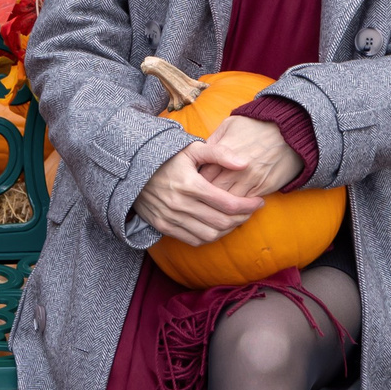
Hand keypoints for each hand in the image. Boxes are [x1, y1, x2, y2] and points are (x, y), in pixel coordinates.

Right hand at [134, 146, 265, 244]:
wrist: (132, 170)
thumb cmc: (167, 157)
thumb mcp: (192, 149)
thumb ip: (220, 153)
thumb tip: (245, 163)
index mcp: (190, 184)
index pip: (227, 203)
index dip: (248, 205)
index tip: (259, 202)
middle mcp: (180, 204)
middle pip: (222, 221)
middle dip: (242, 218)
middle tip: (250, 210)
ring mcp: (171, 218)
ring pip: (210, 235)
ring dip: (228, 230)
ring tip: (236, 219)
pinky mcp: (164, 226)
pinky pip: (193, 240)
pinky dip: (210, 237)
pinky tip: (217, 226)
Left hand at [187, 113, 302, 197]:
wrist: (291, 130)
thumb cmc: (258, 125)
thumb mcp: (230, 125)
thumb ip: (213, 141)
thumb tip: (200, 155)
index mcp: (224, 153)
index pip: (203, 176)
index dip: (197, 183)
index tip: (195, 185)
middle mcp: (236, 169)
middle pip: (213, 192)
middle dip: (206, 197)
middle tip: (202, 199)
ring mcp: (251, 180)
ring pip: (229, 202)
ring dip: (222, 205)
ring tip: (216, 205)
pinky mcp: (264, 187)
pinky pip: (246, 203)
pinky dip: (239, 206)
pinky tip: (233, 205)